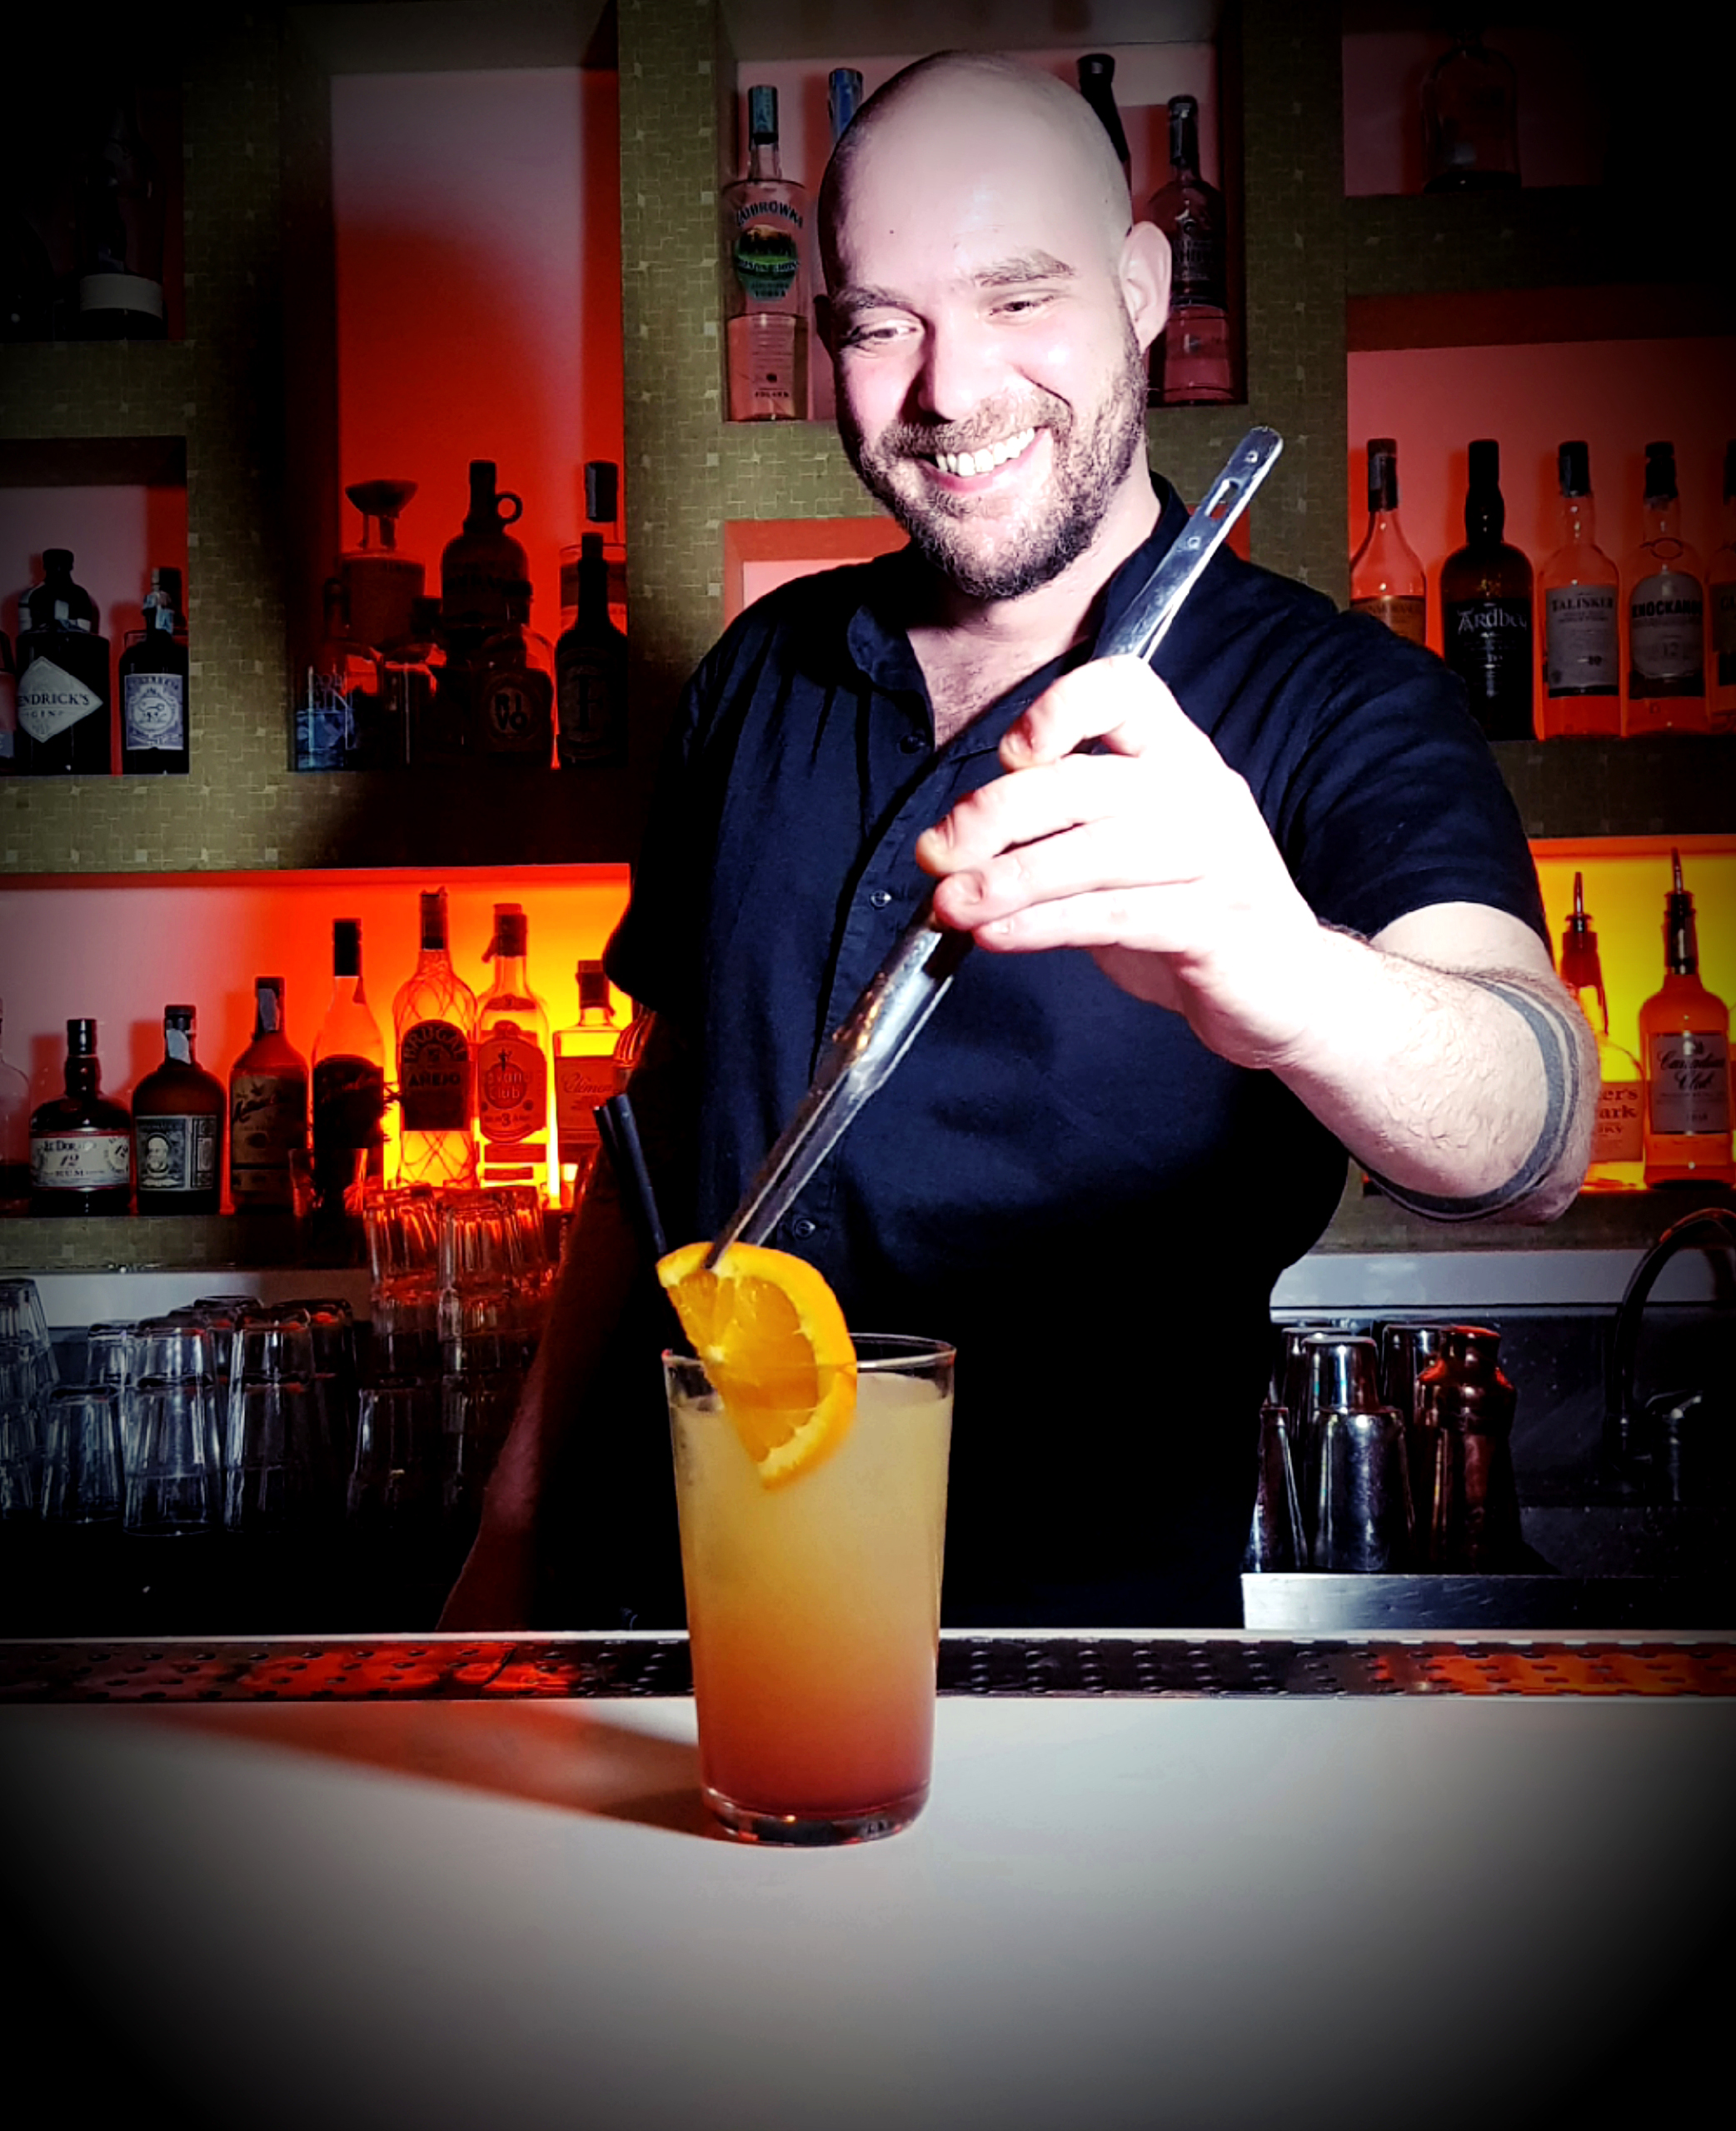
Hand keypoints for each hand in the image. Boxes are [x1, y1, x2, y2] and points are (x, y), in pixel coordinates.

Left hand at [913, 656, 1329, 1069]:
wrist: (1288, 990)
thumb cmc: (1190, 913)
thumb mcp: (1126, 852)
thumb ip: (1061, 830)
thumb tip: (957, 845)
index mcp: (1177, 755)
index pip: (1125, 690)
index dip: (1061, 707)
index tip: (1009, 754)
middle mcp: (1201, 792)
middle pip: (1083, 782)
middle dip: (992, 817)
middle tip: (936, 853)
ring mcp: (1216, 857)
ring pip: (1094, 854)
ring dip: (1007, 880)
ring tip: (951, 905)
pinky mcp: (1217, 924)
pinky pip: (1115, 917)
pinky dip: (1046, 926)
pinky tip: (998, 936)